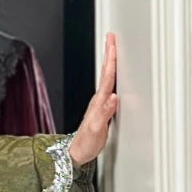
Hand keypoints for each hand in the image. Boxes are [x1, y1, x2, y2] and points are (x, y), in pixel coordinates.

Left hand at [68, 32, 117, 165]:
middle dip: (109, 54)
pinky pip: (108, 87)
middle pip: (105, 73)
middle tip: (111, 38)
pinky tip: (113, 76)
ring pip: (106, 78)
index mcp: (98, 102)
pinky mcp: (101, 109)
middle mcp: (98, 100)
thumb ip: (105, 113)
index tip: (112, 44)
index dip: (110, 60)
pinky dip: (111, 77)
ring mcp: (99, 104)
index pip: (106, 77)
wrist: (77, 153)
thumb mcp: (96, 129)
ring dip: (109, 63)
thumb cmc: (86, 144)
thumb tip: (113, 97)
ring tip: (112, 50)